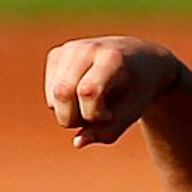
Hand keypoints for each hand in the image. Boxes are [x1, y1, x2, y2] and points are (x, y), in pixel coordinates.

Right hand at [44, 35, 178, 146]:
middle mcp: (87, 48)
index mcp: (112, 58)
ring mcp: (69, 49)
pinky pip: (50, 95)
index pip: (87, 91)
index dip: (94, 114)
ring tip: (91, 105)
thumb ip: (106, 132)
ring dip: (69, 113)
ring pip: (53, 98)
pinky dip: (63, 105)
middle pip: (62, 94)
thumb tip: (77, 142)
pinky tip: (81, 94)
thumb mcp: (130, 114)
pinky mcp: (57, 55)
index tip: (110, 114)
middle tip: (98, 116)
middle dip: (75, 118)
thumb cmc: (136, 91)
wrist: (140, 60)